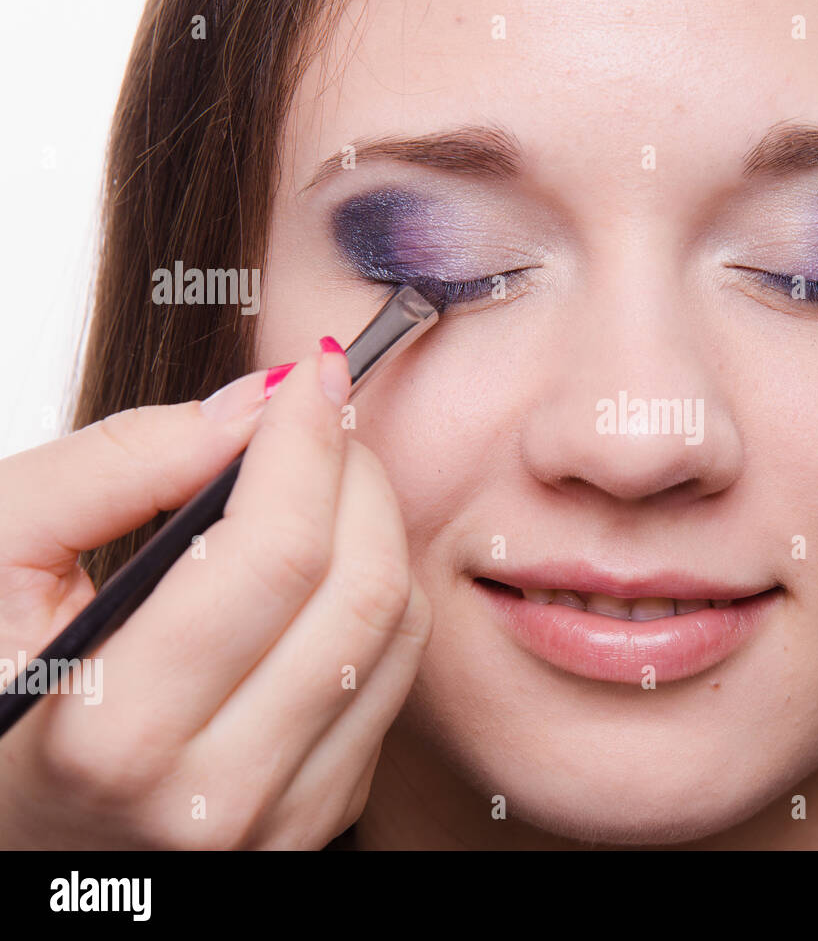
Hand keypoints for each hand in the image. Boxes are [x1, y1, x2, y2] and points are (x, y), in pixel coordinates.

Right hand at [0, 340, 431, 847]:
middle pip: (362, 589)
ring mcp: (285, 821)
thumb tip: (255, 406)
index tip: (312, 375)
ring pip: (398, 629)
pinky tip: (322, 563)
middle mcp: (220, 797)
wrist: (11, 820)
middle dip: (355, 473)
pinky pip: (395, 675)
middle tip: (318, 421)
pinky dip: (376, 593)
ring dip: (377, 525)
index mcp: (117, 739)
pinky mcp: (325, 816)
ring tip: (319, 482)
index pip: (276, 556)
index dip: (307, 441)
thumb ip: (114, 469)